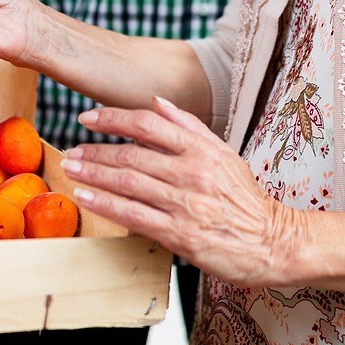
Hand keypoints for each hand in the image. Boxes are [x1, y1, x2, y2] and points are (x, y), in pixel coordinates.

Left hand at [60, 97, 300, 286]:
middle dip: (95, 151)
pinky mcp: (181, 235)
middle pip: (132, 155)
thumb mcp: (224, 154)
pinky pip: (134, 217)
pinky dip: (106, 205)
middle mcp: (193, 174)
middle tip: (72, 150)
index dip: (113, 118)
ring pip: (129, 184)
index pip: (148, 124)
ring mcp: (186, 205)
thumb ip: (190, 127)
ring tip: (71, 169)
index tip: (88, 118)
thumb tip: (158, 102)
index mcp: (202, 150)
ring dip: (94, 175)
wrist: (272, 242)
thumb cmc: (245, 199)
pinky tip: (86, 197)